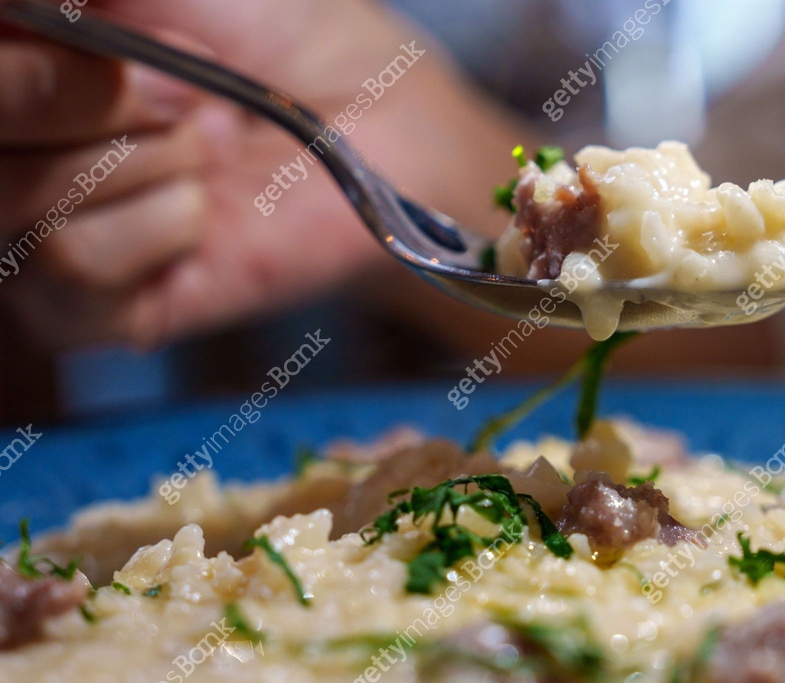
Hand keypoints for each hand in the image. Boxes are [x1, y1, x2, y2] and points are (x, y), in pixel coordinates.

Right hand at [0, 0, 525, 348]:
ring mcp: (41, 236)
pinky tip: (206, 217)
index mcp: (19, 69)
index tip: (113, 24)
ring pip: (23, 204)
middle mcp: (14, 152)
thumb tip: (12, 5)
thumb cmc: (275, 36)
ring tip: (212, 152)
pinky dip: (162, 227)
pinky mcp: (94, 311)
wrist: (371, 126)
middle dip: (102, 96)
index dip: (38, 57)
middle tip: (192, 97)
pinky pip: (74, 269)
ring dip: (149, 162)